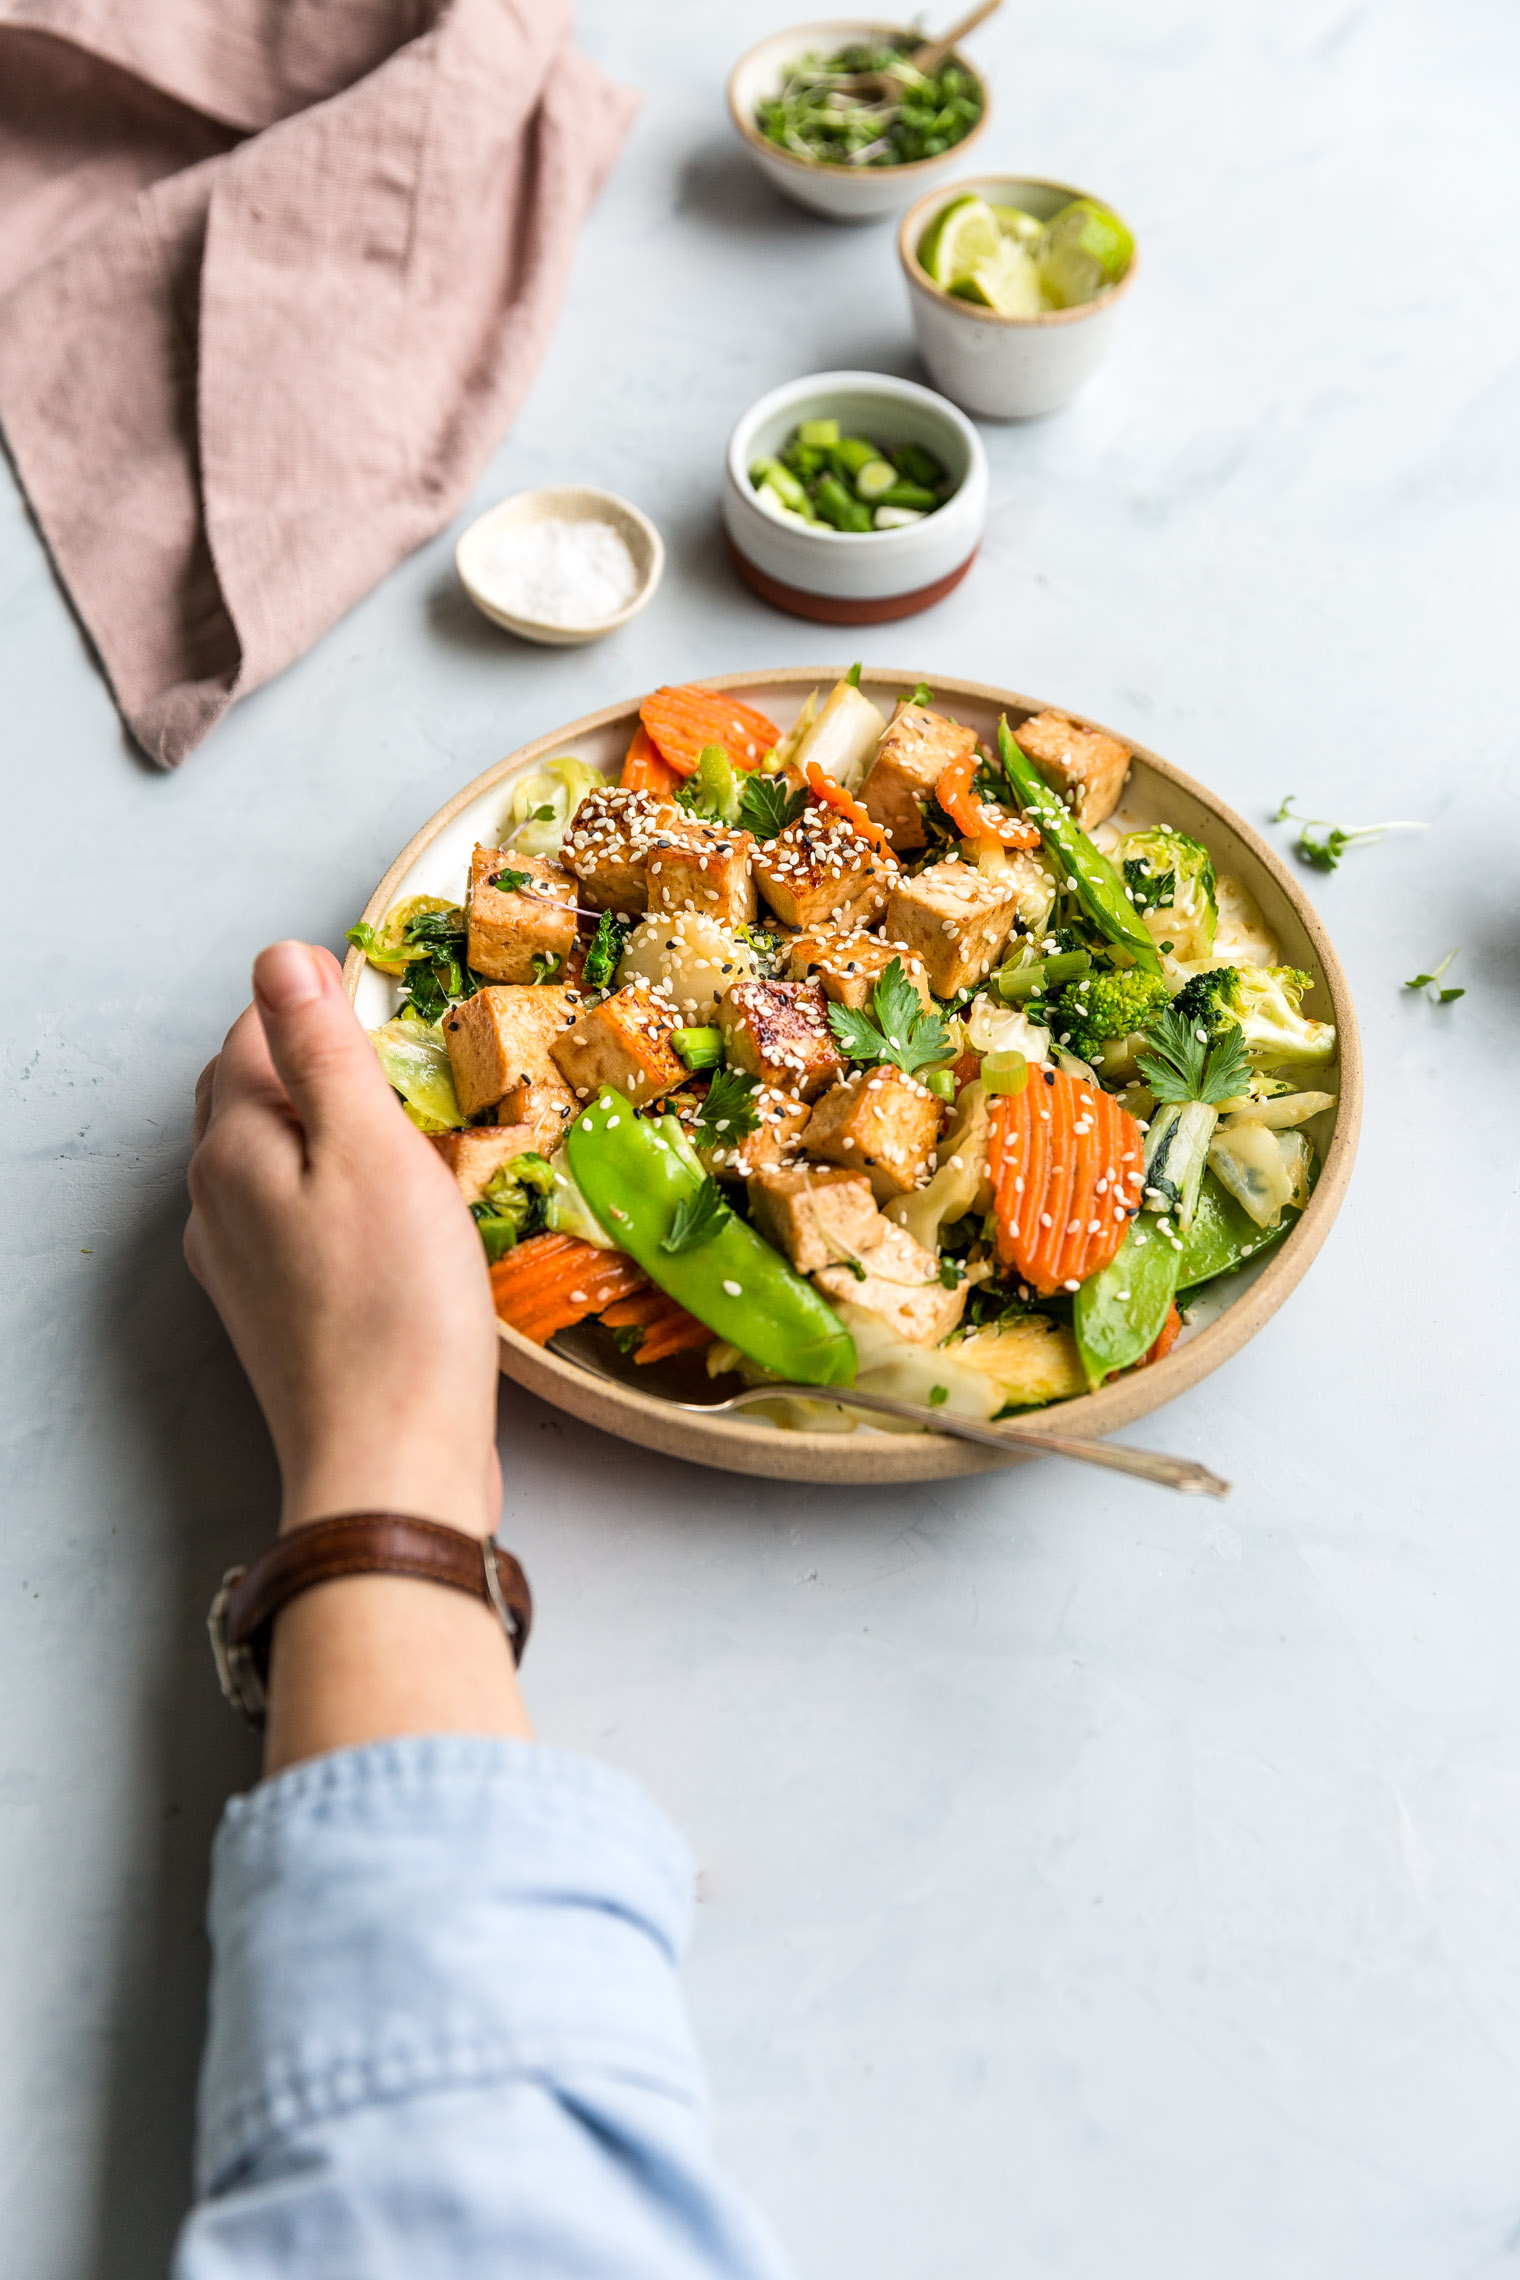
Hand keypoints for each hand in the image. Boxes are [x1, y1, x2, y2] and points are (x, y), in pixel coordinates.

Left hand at [186, 942, 500, 1538]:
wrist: (391, 1461)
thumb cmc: (396, 1307)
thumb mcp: (371, 1149)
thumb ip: (322, 1050)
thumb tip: (280, 959)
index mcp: (234, 1146)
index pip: (258, 1028)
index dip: (320, 994)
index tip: (387, 990)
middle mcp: (217, 1200)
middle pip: (250, 1090)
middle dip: (310, 1053)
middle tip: (393, 1043)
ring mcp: (241, 1264)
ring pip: (270, 1157)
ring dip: (322, 1124)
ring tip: (398, 1119)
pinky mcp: (278, 1314)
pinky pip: (291, 1217)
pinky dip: (330, 1187)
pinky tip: (383, 1208)